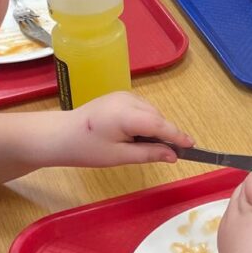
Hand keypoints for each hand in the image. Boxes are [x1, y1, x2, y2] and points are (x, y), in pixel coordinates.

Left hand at [44, 91, 193, 167]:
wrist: (59, 135)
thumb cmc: (87, 149)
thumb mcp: (119, 156)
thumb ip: (149, 153)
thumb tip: (173, 155)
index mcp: (127, 114)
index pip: (160, 124)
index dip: (177, 136)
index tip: (192, 146)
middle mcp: (128, 99)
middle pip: (157, 117)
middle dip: (165, 133)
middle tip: (169, 155)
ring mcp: (123, 95)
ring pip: (151, 112)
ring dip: (155, 127)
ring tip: (145, 147)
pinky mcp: (119, 97)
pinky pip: (142, 109)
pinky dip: (145, 121)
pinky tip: (135, 135)